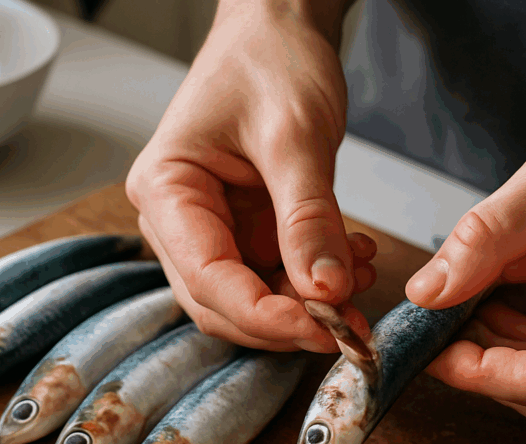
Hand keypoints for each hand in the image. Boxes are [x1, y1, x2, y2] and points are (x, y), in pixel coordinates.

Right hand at [126, 0, 371, 353]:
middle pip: (222, 303)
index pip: (207, 278)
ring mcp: (213, 229)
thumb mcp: (295, 138)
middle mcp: (178, 219)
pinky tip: (352, 260)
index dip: (264, 315)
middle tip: (350, 324)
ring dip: (307, 304)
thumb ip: (308, 217)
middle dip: (287, 320)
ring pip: (253, 298)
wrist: (280, 29)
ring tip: (359, 277)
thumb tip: (325, 292)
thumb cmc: (270, 62)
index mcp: (166, 190)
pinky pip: (277, 276)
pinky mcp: (246, 231)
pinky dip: (316, 280)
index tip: (322, 330)